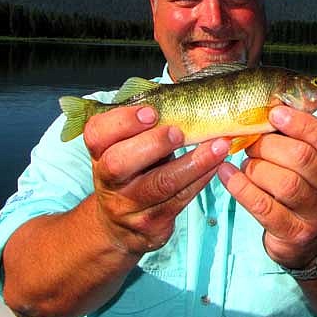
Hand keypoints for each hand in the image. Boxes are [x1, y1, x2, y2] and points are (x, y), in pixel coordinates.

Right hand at [84, 105, 229, 255]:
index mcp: (100, 153)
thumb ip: (142, 123)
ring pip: (159, 184)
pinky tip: (217, 164)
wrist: (121, 225)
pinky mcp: (151, 224)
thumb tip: (179, 90)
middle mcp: (108, 180)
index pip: (97, 133)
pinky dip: (202, 179)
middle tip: (179, 132)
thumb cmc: (133, 171)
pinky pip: (180, 200)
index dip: (123, 121)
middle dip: (153, 144)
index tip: (150, 113)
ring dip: (194, 162)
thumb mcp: (127, 147)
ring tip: (219, 145)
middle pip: (120, 163)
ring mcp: (128, 206)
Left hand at [218, 106, 316, 268]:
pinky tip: (226, 173)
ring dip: (256, 167)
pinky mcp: (294, 232)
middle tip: (250, 141)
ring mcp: (315, 212)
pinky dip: (240, 187)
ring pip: (285, 183)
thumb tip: (268, 101)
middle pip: (302, 157)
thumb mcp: (306, 158)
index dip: (301, 123)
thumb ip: (295, 133)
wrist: (304, 236)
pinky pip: (264, 207)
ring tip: (244, 161)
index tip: (274, 113)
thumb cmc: (298, 182)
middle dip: (269, 145)